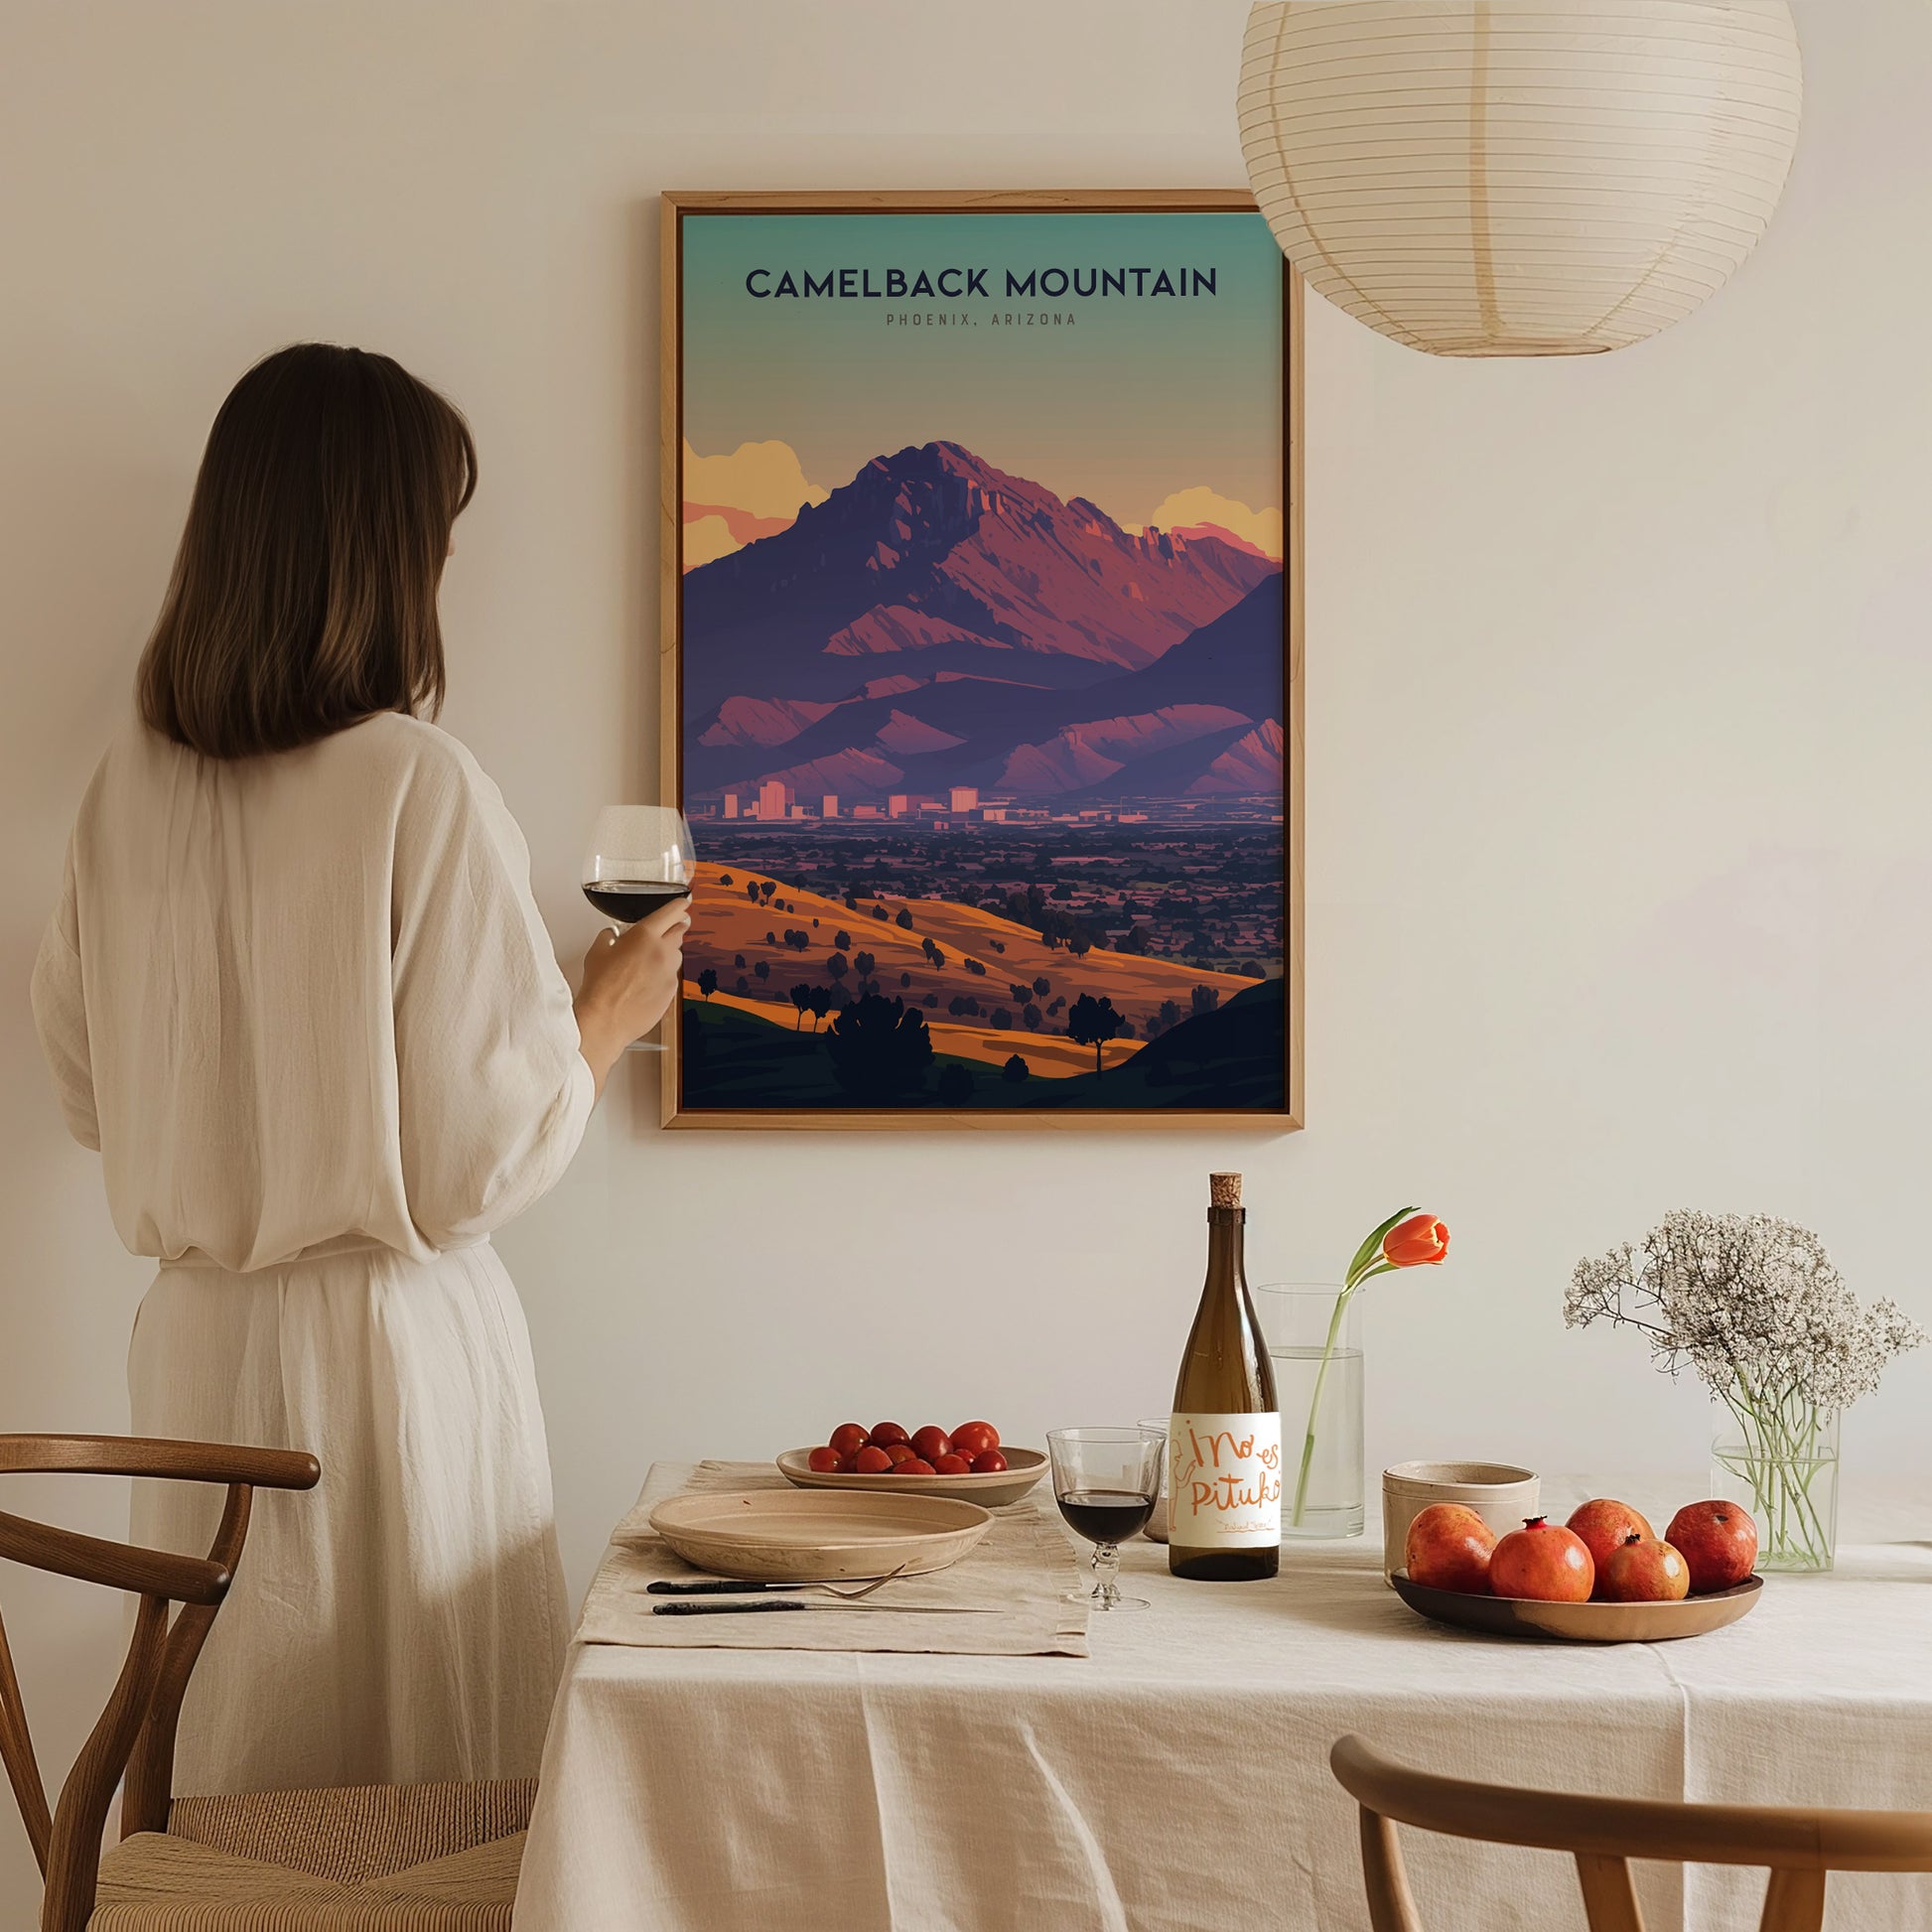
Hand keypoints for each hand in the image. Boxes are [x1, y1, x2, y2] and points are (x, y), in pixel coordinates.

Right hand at [574, 895, 690, 1094]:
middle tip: (665, 931)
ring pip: (676, 955)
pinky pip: (672, 977)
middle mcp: (662, 951)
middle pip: (679, 932)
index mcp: (645, 935)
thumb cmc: (600, 987)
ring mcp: (670, 973)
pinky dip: (663, 975)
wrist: (605, 1020)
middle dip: (673, 929)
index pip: (671, 912)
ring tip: (647, 963)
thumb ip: (609, 937)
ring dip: (667, 954)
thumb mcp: (597, 951)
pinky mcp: (672, 991)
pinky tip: (646, 983)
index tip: (683, 903)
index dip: (679, 905)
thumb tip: (612, 935)